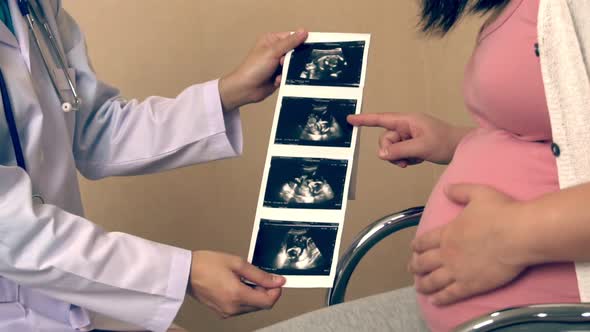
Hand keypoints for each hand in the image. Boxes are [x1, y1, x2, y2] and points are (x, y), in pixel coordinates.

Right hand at [188, 251, 284, 317]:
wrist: (185, 271)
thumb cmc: (208, 264)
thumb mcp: (238, 263)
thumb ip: (260, 275)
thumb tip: (278, 281)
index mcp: (237, 296)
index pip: (268, 302)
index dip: (276, 292)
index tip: (276, 281)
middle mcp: (232, 309)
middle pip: (260, 306)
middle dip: (265, 292)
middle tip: (259, 276)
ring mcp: (226, 312)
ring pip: (251, 308)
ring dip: (255, 295)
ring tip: (244, 278)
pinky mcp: (221, 312)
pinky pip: (240, 308)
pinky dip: (245, 298)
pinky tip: (237, 285)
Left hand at [219, 30, 307, 110]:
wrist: (245, 89)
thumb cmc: (254, 68)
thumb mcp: (273, 51)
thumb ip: (290, 42)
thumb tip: (304, 31)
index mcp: (272, 40)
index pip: (292, 37)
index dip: (300, 42)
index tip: (308, 47)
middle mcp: (275, 50)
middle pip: (294, 52)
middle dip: (293, 59)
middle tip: (284, 63)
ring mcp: (277, 64)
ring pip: (293, 65)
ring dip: (288, 70)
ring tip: (280, 73)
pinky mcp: (278, 75)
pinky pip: (289, 75)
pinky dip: (284, 78)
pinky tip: (276, 80)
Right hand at [347, 112, 470, 166]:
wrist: (461, 148)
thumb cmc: (445, 142)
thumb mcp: (421, 147)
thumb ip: (399, 150)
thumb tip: (381, 154)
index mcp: (407, 120)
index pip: (381, 119)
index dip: (365, 119)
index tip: (350, 119)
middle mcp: (406, 126)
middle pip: (385, 139)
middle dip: (391, 152)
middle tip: (403, 160)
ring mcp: (409, 136)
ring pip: (392, 149)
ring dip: (398, 157)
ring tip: (412, 161)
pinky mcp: (413, 145)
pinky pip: (400, 153)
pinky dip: (405, 159)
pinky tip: (417, 160)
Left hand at [409, 184, 526, 304]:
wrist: (519, 234)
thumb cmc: (501, 212)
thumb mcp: (478, 193)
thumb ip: (460, 191)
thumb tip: (446, 188)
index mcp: (447, 232)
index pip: (425, 241)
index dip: (417, 246)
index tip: (413, 249)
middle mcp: (447, 253)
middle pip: (424, 262)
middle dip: (415, 266)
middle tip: (411, 269)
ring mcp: (457, 271)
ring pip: (433, 281)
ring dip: (424, 284)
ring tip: (419, 288)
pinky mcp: (471, 285)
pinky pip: (450, 294)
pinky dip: (440, 298)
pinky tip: (434, 301)